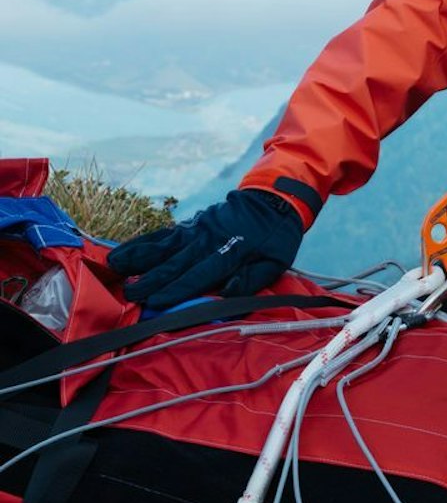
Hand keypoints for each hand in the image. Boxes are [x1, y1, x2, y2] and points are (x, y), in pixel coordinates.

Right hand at [107, 188, 304, 308]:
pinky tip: (122, 251)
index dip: (176, 289)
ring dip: (138, 258)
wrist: (274, 200)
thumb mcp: (276, 261)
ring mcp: (197, 230)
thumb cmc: (276, 237)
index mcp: (231, 253)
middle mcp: (209, 240)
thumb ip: (252, 279)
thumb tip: (226, 293)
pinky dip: (142, 243)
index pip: (199, 275)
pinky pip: (163, 234)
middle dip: (151, 280)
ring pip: (164, 246)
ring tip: (114, 268)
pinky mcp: (190, 224)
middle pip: (176, 263)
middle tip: (129, 295)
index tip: (155, 302)